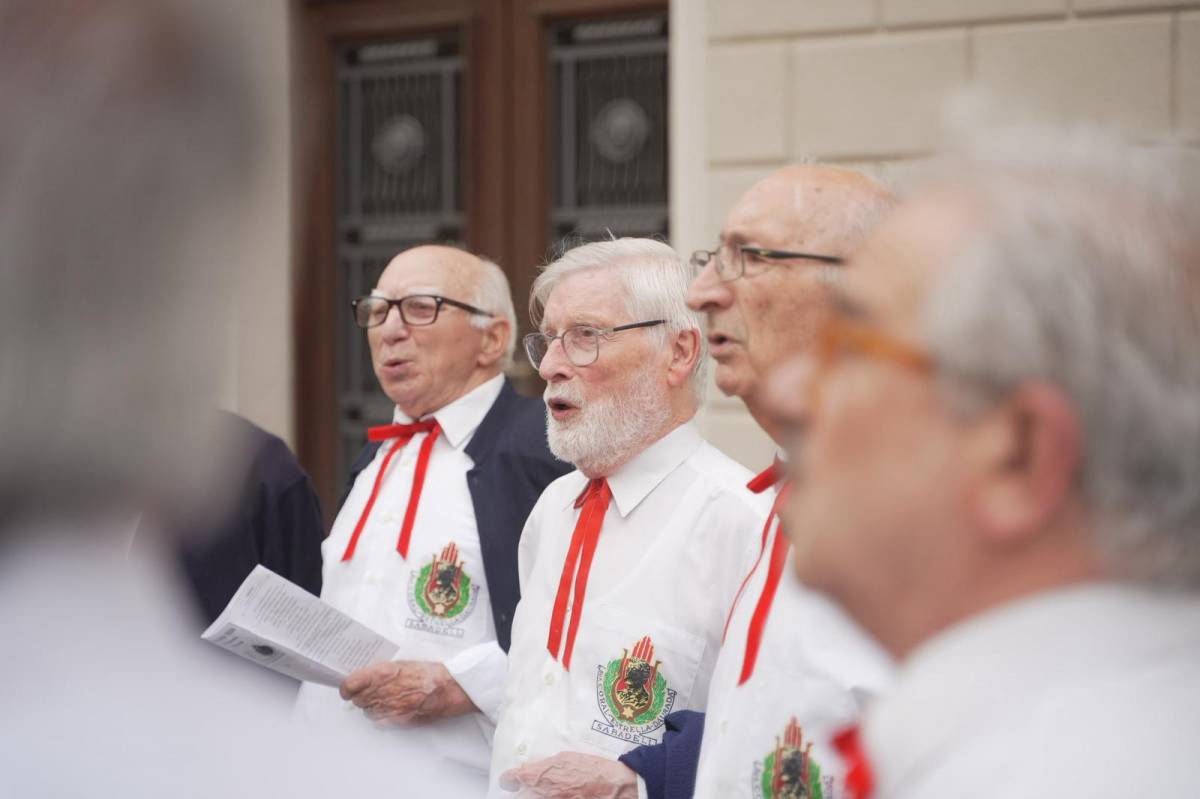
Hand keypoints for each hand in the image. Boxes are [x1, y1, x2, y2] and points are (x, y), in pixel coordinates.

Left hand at [338, 660, 476, 724]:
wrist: (449, 689)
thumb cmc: (430, 673)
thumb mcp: (403, 663)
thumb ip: (383, 671)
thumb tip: (367, 677)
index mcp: (382, 673)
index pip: (349, 684)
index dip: (346, 687)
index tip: (347, 687)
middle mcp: (382, 692)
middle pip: (357, 700)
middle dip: (360, 696)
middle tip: (369, 691)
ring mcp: (389, 708)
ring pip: (367, 711)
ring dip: (372, 706)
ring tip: (385, 699)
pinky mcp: (398, 721)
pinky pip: (380, 721)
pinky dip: (382, 716)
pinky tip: (392, 708)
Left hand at [499, 751, 638, 798]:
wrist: (613, 786)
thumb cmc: (591, 768)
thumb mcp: (565, 758)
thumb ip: (544, 765)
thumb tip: (528, 770)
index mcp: (540, 776)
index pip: (510, 779)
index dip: (509, 779)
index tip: (511, 780)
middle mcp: (542, 793)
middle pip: (520, 796)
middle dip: (522, 791)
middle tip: (526, 788)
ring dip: (536, 795)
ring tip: (548, 790)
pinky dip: (550, 798)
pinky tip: (560, 794)